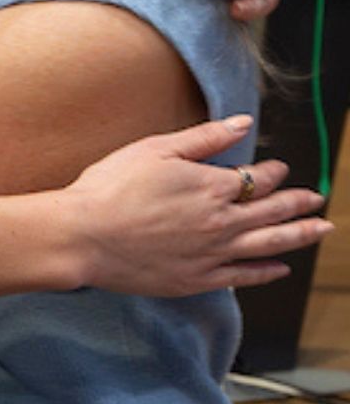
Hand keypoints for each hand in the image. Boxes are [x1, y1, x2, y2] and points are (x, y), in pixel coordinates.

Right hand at [62, 117, 330, 295]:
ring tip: (321, 229)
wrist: (81, 236)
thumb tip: (243, 124)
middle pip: (274, 211)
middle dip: (299, 202)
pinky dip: (267, 272)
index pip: (257, 178)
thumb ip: (204, 138)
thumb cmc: (109, 188)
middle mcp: (221, 221)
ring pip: (270, 243)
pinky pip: (244, 276)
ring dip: (300, 235)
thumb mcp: (153, 150)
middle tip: (316, 198)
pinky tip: (280, 268)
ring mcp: (212, 254)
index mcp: (211, 186)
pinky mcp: (198, 279)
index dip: (273, 171)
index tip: (277, 168)